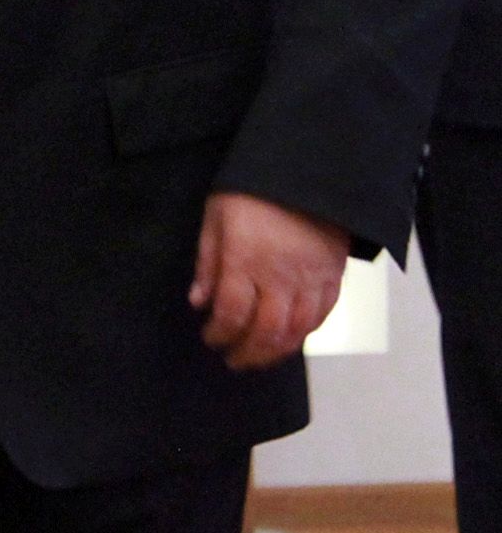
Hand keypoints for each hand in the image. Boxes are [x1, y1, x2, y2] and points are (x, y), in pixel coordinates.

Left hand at [190, 190, 350, 371]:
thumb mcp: (216, 218)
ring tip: (259, 357)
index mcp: (245, 261)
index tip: (210, 339)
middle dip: (247, 352)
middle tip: (233, 360)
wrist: (306, 172)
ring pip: (297, 331)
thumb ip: (207, 263)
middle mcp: (281, 276)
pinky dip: (306, 334)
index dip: (219, 334)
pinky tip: (291, 339)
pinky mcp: (334, 276)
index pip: (232, 313)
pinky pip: (323, 316)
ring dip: (277, 351)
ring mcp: (311, 279)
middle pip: (266, 331)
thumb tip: (199, 302)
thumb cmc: (252, 191)